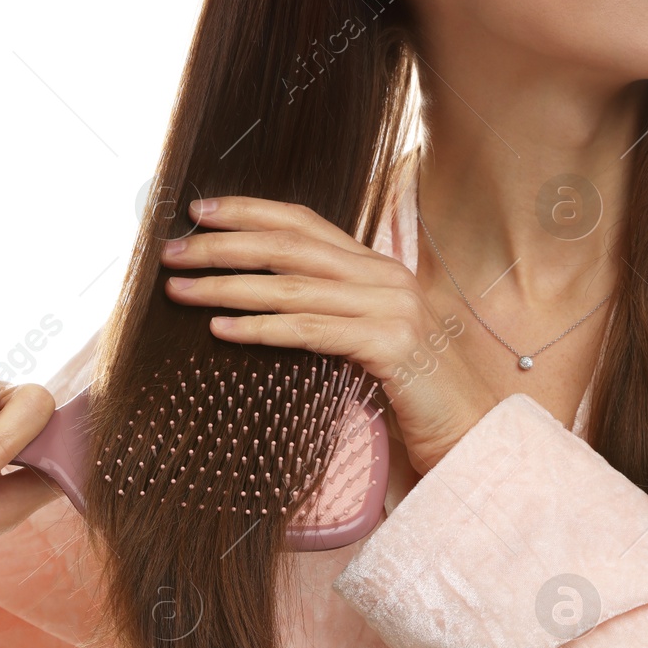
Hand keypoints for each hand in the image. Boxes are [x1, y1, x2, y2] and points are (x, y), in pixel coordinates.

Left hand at [161, 196, 496, 471]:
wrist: (476, 436)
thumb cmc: (416, 397)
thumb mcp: (370, 342)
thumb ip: (332, 314)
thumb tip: (264, 302)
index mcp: (378, 269)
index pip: (305, 223)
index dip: (250, 212)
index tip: (199, 211)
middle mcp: (386, 277)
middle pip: (290, 246)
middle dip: (223, 246)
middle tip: (171, 252)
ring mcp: (392, 307)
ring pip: (292, 286)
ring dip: (227, 287)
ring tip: (181, 290)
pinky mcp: (391, 345)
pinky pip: (311, 331)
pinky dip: (261, 328)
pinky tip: (221, 330)